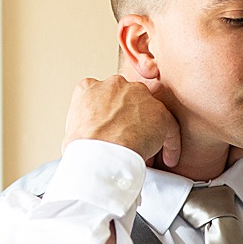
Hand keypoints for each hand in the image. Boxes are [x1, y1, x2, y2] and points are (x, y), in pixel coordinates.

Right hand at [65, 76, 179, 167]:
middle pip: (129, 99)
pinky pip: (170, 127)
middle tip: (131, 141)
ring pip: (151, 112)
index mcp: (89, 87)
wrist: (99, 154)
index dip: (112, 115)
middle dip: (131, 120)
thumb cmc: (83, 148)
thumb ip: (84, 124)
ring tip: (150, 152)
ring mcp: (138, 95)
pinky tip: (168, 159)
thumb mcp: (71, 129)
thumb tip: (89, 139)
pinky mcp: (159, 111)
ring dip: (151, 131)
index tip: (114, 130)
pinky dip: (171, 143)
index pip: (105, 96)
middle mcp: (115, 84)